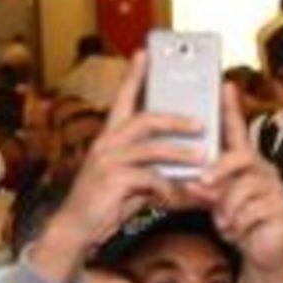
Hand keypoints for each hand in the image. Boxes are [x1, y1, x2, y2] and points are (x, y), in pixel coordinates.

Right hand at [31, 53, 202, 282]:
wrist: (78, 229)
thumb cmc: (107, 202)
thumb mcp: (132, 178)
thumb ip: (155, 165)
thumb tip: (189, 162)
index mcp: (110, 136)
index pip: (123, 98)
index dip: (135, 75)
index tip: (145, 53)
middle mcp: (107, 142)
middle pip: (147, 118)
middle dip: (177, 119)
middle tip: (202, 122)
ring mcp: (108, 160)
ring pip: (153, 147)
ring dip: (182, 153)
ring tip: (205, 158)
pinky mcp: (113, 180)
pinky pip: (151, 178)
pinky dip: (170, 187)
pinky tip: (178, 196)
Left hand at [184, 82, 282, 282]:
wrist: (262, 252)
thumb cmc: (238, 220)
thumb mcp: (216, 202)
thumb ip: (206, 188)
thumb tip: (194, 182)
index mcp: (245, 162)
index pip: (238, 130)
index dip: (231, 108)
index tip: (225, 84)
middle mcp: (263, 169)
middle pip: (241, 157)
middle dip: (219, 170)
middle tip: (203, 184)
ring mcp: (275, 187)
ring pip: (243, 189)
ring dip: (227, 208)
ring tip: (225, 221)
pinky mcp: (281, 208)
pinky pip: (252, 211)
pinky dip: (238, 224)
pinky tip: (239, 231)